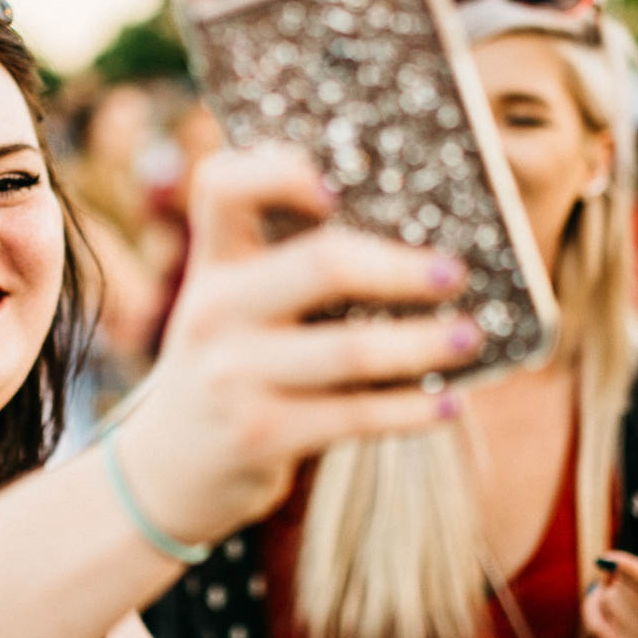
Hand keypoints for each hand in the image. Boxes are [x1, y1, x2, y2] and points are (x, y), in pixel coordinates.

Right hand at [112, 143, 485, 547]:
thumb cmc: (234, 363)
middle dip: (400, 268)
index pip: (222, 185)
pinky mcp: (259, 435)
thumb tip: (420, 240)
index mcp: (214, 262)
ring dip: (423, 342)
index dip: (277, 170)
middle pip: (321, 264)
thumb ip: (289, 266)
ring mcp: (233, 376)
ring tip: (468, 336)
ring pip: (350, 350)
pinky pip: (355, 416)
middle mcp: (214, 309)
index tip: (337, 187)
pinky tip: (449, 403)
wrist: (169, 467)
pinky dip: (412, 409)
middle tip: (453, 273)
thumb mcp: (235, 305)